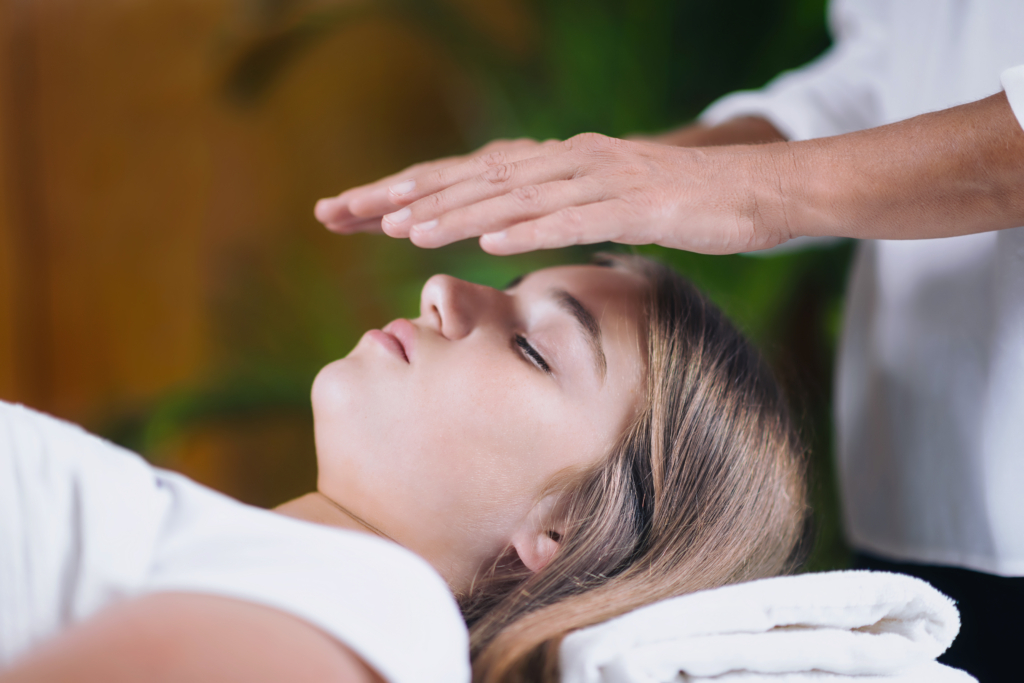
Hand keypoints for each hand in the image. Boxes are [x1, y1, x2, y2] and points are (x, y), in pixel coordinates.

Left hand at [316, 132, 792, 254]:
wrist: (765, 191)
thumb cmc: (692, 207)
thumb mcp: (615, 209)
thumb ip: (564, 214)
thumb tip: (518, 233)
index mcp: (563, 164)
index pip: (476, 177)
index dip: (416, 191)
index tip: (361, 211)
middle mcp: (574, 161)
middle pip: (479, 178)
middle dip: (413, 195)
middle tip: (354, 212)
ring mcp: (606, 179)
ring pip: (518, 196)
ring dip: (459, 212)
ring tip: (407, 230)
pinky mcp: (638, 205)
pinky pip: (577, 216)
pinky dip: (532, 228)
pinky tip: (492, 242)